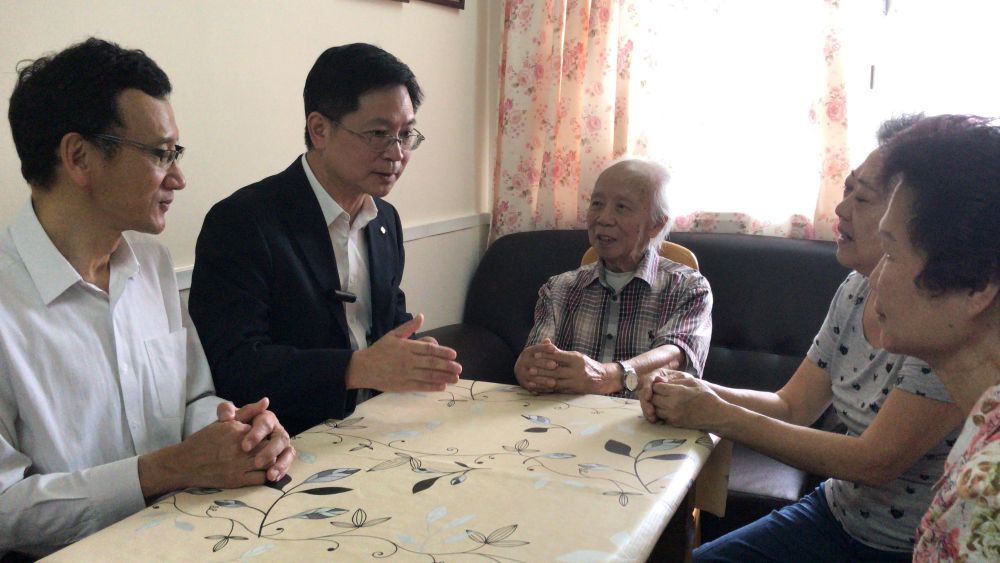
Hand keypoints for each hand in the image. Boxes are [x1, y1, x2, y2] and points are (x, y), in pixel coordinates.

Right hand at [139, 420, 268, 498]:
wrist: (185, 464)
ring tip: (266, 459)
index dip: (266, 433)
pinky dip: (265, 475)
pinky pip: (261, 478)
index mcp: (237, 430)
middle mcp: (239, 447)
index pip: (264, 430)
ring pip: (269, 462)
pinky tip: (261, 471)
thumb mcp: (224, 422)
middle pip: (269, 446)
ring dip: (270, 461)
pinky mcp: (237, 480)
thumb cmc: (204, 440)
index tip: (265, 436)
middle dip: (271, 447)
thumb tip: (266, 401)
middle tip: (268, 449)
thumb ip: (247, 411)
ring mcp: (239, 464)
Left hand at [217, 397, 294, 481]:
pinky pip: (287, 463)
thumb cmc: (231, 428)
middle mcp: (277, 430)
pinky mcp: (284, 456)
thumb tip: (229, 414)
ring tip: (270, 475)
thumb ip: (226, 411)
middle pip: (280, 438)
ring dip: (281, 463)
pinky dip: (282, 470)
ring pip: (288, 451)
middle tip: (256, 463)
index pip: (265, 422)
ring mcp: (282, 444)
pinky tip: (272, 478)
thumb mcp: (228, 419)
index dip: (256, 434)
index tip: (244, 447)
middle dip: (270, 451)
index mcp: (266, 417)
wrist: (231, 442)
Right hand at [347, 314, 461, 391]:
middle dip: (447, 366)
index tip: (454, 354)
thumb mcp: (393, 335)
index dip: (442, 352)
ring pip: (428, 375)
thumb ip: (409, 327)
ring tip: (456, 378)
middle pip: (431, 363)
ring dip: (444, 377)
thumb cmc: (380, 350)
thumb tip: (422, 316)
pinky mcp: (403, 385)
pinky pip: (420, 386)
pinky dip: (432, 387)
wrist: (364, 368)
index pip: (428, 349)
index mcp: (407, 347)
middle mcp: (408, 361)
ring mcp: (406, 374)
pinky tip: (442, 386)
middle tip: (459, 367)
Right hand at [514, 339, 559, 391]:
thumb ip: (545, 347)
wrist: (522, 370)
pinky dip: (541, 388)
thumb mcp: (539, 352)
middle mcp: (522, 362)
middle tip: (554, 365)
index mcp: (527, 353)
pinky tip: (550, 390)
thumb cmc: (536, 359)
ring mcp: (521, 373)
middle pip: (534, 363)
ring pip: (533, 377)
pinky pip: (532, 387)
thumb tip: (548, 340)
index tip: (554, 348)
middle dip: (544, 364)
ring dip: (543, 379)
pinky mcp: (523, 383)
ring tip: (554, 382)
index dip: (544, 348)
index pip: (535, 349)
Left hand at [521, 340, 614, 394]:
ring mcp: (576, 382)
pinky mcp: (574, 391)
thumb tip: (546, 344)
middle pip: (556, 370)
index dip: (546, 355)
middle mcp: (577, 371)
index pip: (559, 357)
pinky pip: (558, 390)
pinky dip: (548, 389)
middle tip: (530, 369)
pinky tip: (539, 388)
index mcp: (577, 359)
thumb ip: (561, 352)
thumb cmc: (587, 365)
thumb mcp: (576, 356)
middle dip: (542, 370)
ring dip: (543, 382)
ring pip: (556, 382)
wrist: (603, 379)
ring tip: (531, 380)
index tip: (535, 354)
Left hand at [643, 371, 726, 429]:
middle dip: (655, 394)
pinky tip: (671, 408)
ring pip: (655, 409)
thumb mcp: (692, 382)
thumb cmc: (706, 396)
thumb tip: (659, 380)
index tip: (662, 385)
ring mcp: (673, 416)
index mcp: (677, 392)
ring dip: (658, 404)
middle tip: (663, 392)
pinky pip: (662, 417)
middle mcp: (672, 405)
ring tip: (666, 400)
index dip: (658, 385)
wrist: (716, 415)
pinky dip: (663, 412)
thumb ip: (675, 380)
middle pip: (653, 399)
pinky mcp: (674, 424)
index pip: (656, 387)